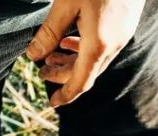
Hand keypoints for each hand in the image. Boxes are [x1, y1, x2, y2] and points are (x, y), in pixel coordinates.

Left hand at [26, 0, 145, 106]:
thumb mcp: (65, 5)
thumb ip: (49, 32)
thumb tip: (33, 56)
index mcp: (98, 45)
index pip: (81, 82)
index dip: (66, 95)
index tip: (52, 103)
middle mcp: (113, 45)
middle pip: (86, 72)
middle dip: (63, 76)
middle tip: (42, 73)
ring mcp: (121, 35)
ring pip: (95, 59)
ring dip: (73, 62)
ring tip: (52, 56)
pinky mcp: (124, 25)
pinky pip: (103, 47)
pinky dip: (84, 50)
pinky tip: (70, 40)